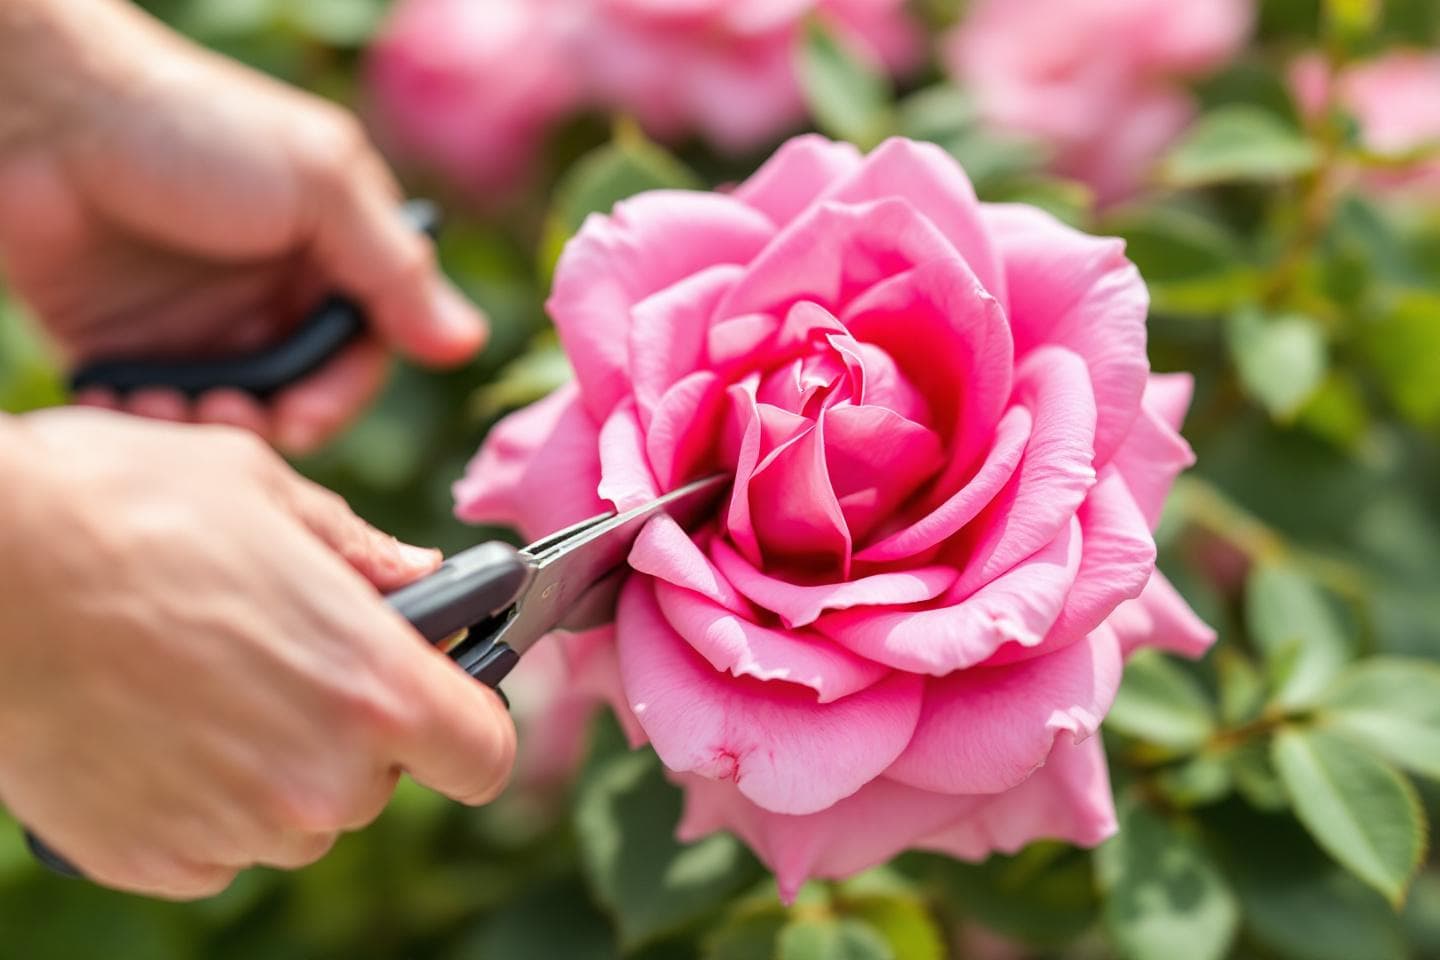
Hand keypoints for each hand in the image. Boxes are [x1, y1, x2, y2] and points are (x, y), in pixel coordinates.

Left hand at [0, 0, 485, 452]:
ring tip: (161, 410)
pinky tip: (119, 406)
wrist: (44, 110)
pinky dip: (139, 424)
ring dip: (201, 429)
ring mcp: (196, 323)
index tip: (302, 417)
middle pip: (294, 397)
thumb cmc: (196, 128)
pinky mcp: (123, 343)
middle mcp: (269, 297)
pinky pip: (147, 411)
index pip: (360, 355)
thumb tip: (467, 343)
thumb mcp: (320, 185)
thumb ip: (395, 269)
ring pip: (223, 415)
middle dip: (267, 423)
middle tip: (228, 416)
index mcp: (329, 257)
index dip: (338, 396)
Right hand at [0, 410, 514, 898]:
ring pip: (298, 813)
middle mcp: (317, 779)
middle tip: (286, 654)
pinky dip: (202, 799)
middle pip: (382, 779)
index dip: (470, 723)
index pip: (482, 753)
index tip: (444, 696)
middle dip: (353, 725)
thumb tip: (418, 574)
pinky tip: (155, 724)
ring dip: (276, 764)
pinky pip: (217, 845)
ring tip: (204, 678)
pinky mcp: (151, 858)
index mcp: (373, 686)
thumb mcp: (266, 490)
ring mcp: (232, 831)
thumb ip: (360, 550)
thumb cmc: (122, 506)